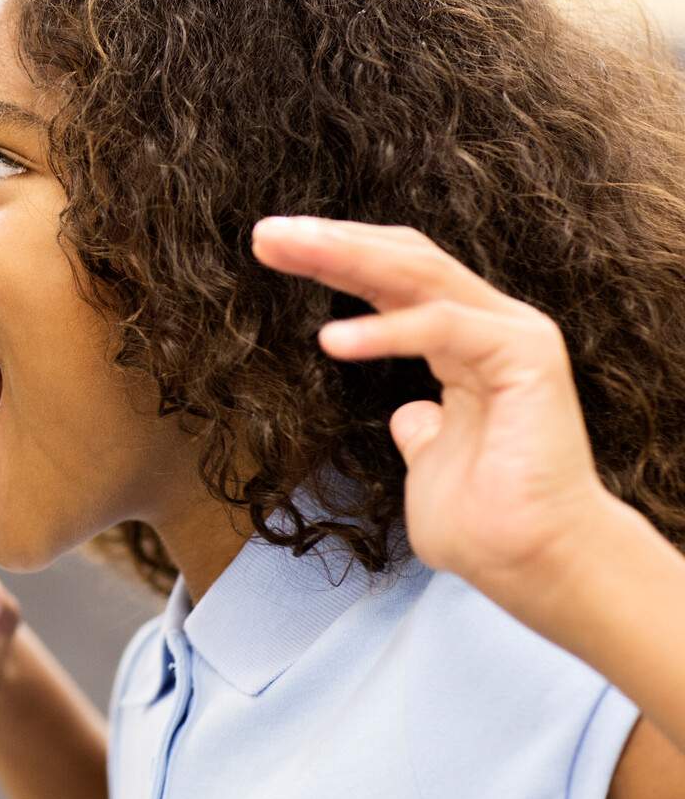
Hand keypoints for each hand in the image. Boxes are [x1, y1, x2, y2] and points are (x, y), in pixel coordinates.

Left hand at [250, 215, 624, 615]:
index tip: (271, 247)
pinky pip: (443, 327)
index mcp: (465, 341)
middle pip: (401, 261)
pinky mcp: (526, 356)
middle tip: (266, 233)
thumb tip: (407, 415)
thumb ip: (419, 431)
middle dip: (330, 243)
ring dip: (346, 257)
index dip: (335, 258)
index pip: (393, 278)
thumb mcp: (429, 462)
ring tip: (285, 249)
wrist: (533, 565)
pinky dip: (386, 330)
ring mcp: (513, 334)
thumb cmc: (484, 524)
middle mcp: (491, 325)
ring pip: (419, 275)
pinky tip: (333, 340)